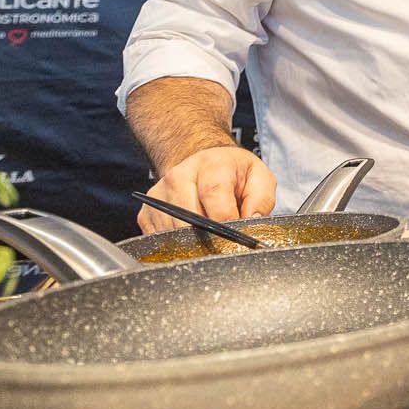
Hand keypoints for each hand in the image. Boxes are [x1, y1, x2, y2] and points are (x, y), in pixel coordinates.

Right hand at [138, 146, 275, 233]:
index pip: (213, 195)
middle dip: (209, 238)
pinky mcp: (147, 213)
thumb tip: (252, 220)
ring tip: (209, 235)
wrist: (203, 163)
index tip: (235, 236)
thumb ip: (261, 199)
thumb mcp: (258, 177)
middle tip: (223, 244)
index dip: (225, 222)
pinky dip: (177, 245)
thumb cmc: (232, 173)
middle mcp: (179, 177)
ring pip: (174, 234)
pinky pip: (159, 240)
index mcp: (210, 166)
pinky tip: (191, 235)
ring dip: (193, 243)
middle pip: (189, 220)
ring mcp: (159, 196)